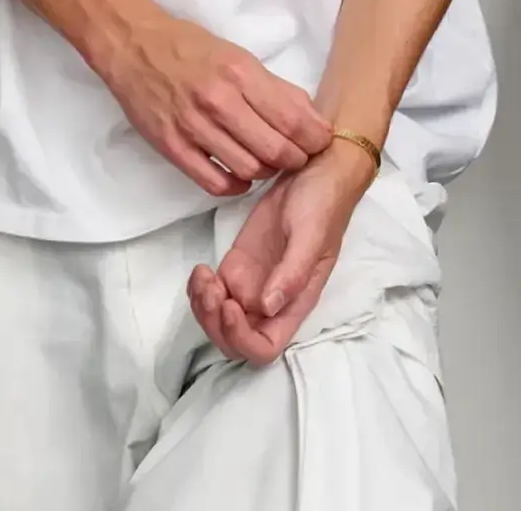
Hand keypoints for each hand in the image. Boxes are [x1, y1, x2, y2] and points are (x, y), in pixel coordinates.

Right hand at [84, 6, 331, 195]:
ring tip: (266, 161)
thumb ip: (276, 89)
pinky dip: (235, 185)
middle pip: (275, 150)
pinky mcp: (171, 146)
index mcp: (239, 73)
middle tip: (296, 156)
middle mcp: (218, 101)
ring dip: (266, 172)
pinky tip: (239, 175)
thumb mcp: (239, 57)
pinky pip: (214, 183)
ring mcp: (192, 126)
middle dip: (295, 159)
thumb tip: (312, 118)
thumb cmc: (190, 49)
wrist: (133, 46)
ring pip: (249, 169)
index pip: (292, 119)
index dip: (315, 139)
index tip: (318, 142)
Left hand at [189, 136, 375, 362]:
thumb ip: (292, 273)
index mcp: (293, 304)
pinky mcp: (236, 266)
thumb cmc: (322, 204)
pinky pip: (211, 292)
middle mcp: (270, 303)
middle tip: (211, 288)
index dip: (241, 338)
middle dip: (214, 324)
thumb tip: (267, 307)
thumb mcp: (311, 235)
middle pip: (234, 341)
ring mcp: (250, 285)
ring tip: (203, 275)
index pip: (264, 348)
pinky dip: (198, 289)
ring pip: (217, 319)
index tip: (230, 304)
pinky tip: (200, 269)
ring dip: (202, 308)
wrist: (315, 171)